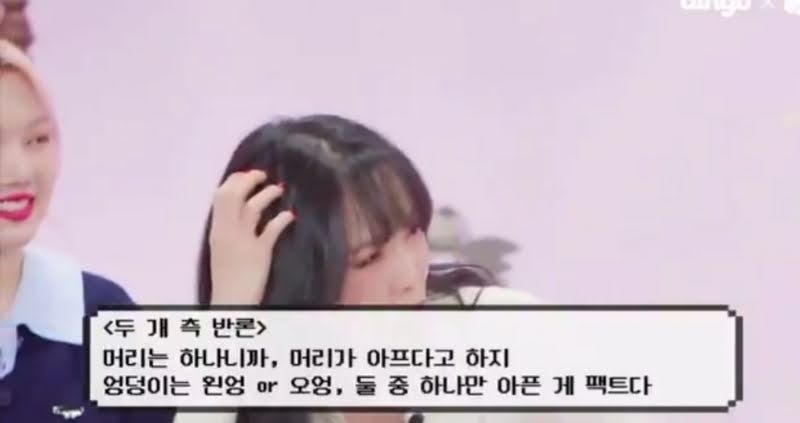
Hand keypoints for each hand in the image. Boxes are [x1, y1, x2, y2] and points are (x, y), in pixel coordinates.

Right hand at [208, 170, 293, 304]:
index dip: (235, 181)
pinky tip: (290, 215)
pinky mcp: (260, 252)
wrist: (231, 301)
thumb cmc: (227, 275)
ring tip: (278, 189)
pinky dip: (282, 219)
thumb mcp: (222, 247)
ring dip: (267, 194)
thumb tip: (241, 210)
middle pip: (234, 196)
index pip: (220, 196)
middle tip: (263, 174)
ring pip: (252, 208)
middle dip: (249, 180)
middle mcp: (227, 232)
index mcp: (216, 230)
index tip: (246, 175)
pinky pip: (272, 229)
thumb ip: (228, 228)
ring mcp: (243, 241)